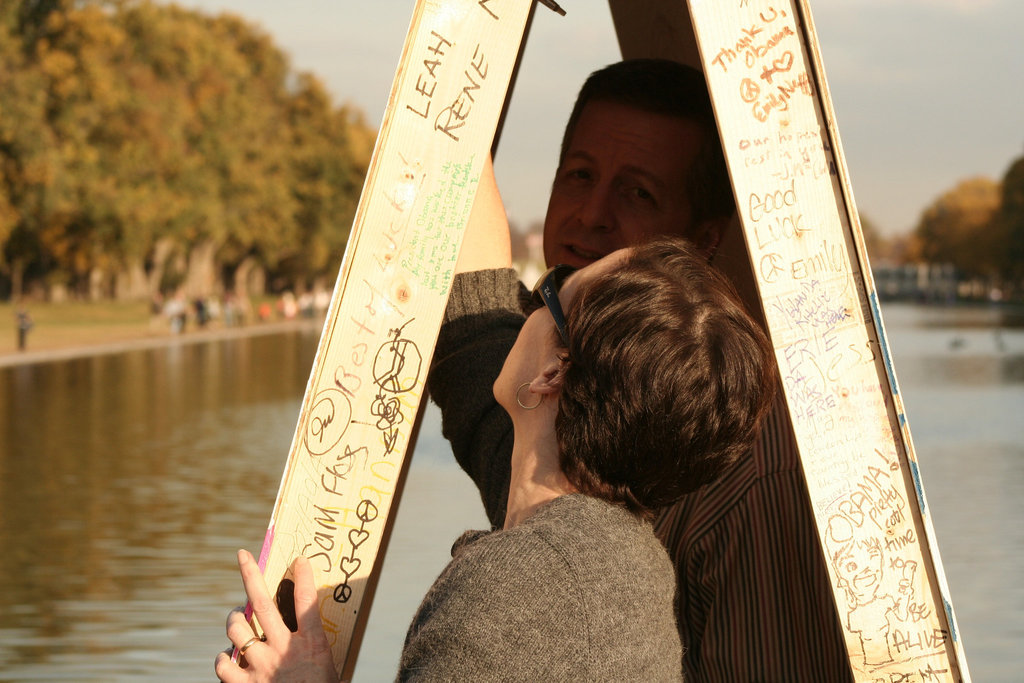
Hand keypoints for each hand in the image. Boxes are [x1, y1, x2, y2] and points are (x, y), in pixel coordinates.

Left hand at [214, 550, 336, 682]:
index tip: (299, 560)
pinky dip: (223, 657)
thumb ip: (311, 648)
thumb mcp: (326, 667)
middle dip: (250, 575)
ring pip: (237, 628)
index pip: (307, 601)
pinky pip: (224, 663)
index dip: (304, 576)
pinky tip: (228, 657)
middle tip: (242, 556)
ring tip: (238, 616)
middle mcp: (284, 650)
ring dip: (235, 618)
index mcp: (312, 645)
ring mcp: (261, 666)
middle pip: (264, 603)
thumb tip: (302, 631)